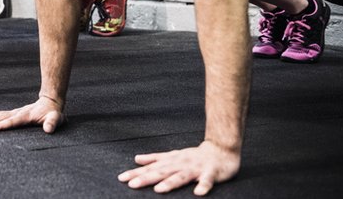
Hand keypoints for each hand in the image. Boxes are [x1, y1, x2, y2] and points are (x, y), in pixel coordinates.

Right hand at [0, 95, 63, 133]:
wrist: (51, 102)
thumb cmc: (53, 113)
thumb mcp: (56, 118)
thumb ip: (52, 123)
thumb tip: (48, 129)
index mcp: (25, 116)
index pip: (10, 122)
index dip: (0, 126)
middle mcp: (17, 113)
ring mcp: (14, 113)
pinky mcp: (14, 114)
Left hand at [117, 140, 240, 195]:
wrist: (221, 149)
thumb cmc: (194, 156)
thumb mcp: (172, 155)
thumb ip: (155, 158)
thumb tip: (136, 159)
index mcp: (171, 161)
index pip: (151, 168)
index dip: (136, 173)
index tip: (121, 178)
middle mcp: (181, 163)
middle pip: (162, 172)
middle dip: (147, 178)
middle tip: (132, 185)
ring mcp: (196, 168)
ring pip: (181, 176)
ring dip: (170, 183)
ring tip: (159, 190)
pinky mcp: (211, 173)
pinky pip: (207, 180)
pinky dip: (203, 186)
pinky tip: (198, 193)